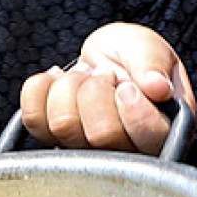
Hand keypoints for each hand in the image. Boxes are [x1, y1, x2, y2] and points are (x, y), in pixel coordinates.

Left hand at [19, 22, 190, 151]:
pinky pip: (34, 120)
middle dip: (96, 90)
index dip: (134, 112)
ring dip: (69, 87)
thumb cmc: (132, 55)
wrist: (105, 56)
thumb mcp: (148, 46)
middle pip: (101, 135)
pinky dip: (40, 88)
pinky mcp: (54, 139)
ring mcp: (87, 149)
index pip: (150, 140)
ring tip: (84, 76)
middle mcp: (126, 150)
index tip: (126, 86)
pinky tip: (59, 79)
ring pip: (64, 126)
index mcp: (162, 131)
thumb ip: (154, 62)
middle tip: (105, 74)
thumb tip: (158, 88)